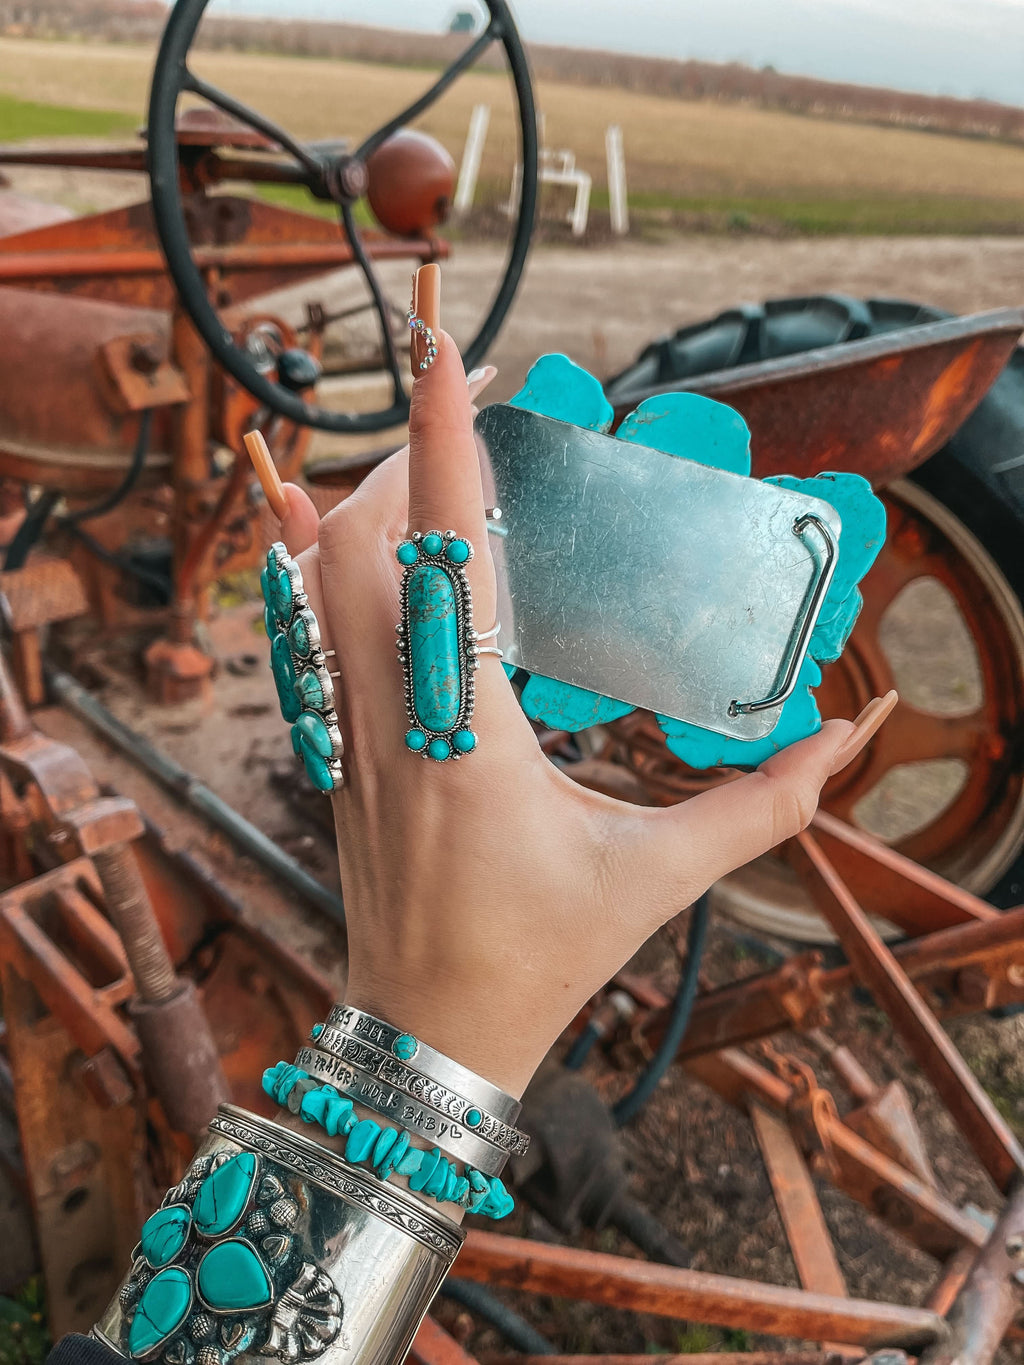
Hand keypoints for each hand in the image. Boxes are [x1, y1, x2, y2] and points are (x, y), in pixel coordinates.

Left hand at [260, 266, 894, 1098]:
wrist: (427, 1034)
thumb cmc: (535, 959)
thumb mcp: (656, 878)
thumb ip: (760, 808)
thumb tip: (842, 744)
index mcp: (468, 735)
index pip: (446, 558)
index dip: (442, 445)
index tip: (445, 355)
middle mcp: (389, 717)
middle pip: (359, 542)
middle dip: (403, 454)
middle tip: (469, 408)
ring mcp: (346, 735)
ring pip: (318, 582)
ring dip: (357, 500)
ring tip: (418, 456)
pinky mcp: (335, 752)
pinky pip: (303, 633)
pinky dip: (303, 564)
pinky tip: (300, 523)